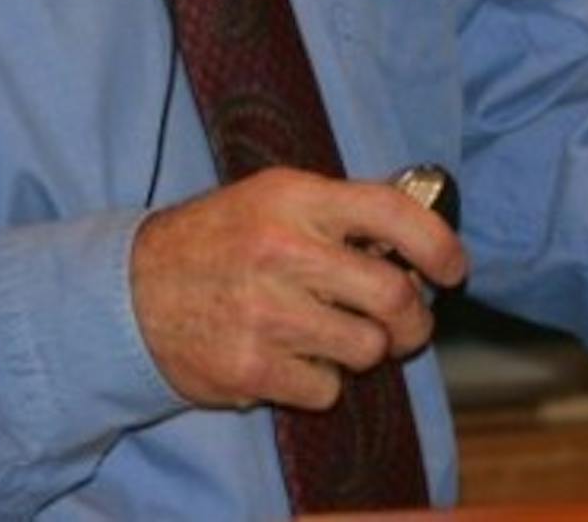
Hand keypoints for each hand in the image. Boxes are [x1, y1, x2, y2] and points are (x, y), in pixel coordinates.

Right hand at [130, 167, 467, 411]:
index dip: (438, 244)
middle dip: (413, 320)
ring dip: (362, 351)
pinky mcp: (252, 367)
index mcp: (295, 198)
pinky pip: (327, 389)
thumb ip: (338, 212)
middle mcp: (284, 250)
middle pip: (392, 295)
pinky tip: (292, 358)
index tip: (453, 268)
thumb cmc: (219, 241)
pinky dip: (319, 381)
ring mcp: (267, 312)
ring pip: (366, 349)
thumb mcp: (273, 199)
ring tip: (333, 336)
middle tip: (405, 325)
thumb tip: (417, 238)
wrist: (134, 291)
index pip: (392, 212)